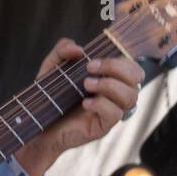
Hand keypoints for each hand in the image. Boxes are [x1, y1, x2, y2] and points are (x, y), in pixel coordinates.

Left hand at [15, 37, 144, 175]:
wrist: (40, 127)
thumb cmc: (50, 97)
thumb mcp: (51, 69)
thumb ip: (62, 51)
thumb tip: (78, 48)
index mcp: (110, 78)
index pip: (132, 66)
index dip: (119, 59)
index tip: (91, 60)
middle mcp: (115, 94)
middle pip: (136, 78)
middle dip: (116, 68)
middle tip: (89, 69)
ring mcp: (111, 111)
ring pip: (130, 96)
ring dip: (109, 85)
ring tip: (85, 85)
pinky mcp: (103, 127)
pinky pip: (116, 114)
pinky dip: (102, 104)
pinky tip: (85, 103)